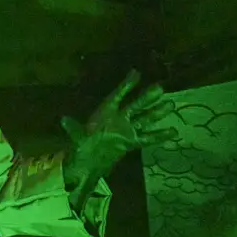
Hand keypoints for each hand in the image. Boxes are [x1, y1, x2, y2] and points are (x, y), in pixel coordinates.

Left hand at [62, 70, 179, 177]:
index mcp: (104, 113)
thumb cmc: (81, 146)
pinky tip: (173, 132)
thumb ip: (74, 129)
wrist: (86, 163)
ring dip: (156, 113)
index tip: (136, 73)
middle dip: (146, 98)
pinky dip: (159, 135)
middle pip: (135, 106)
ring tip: (171, 104)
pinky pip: (147, 137)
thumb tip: (63, 120)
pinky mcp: (131, 142)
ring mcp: (126, 130)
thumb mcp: (77, 138)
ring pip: (144, 119)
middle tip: (160, 88)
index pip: (117, 97)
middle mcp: (118, 119)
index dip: (126, 86)